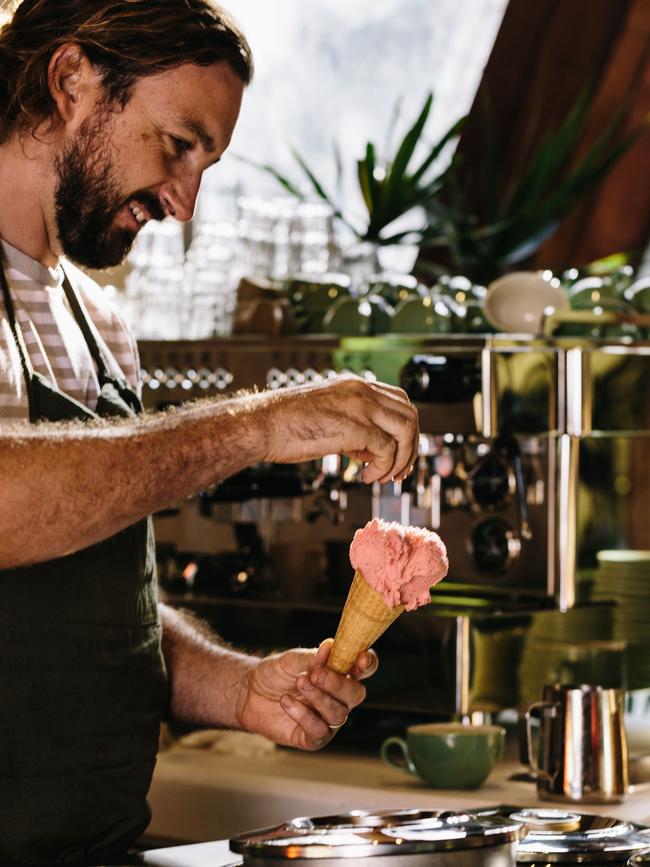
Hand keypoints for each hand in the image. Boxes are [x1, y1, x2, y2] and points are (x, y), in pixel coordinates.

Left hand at [236, 638, 377, 750]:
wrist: (249, 694)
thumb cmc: (275, 674)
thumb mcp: (292, 660)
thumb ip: (312, 657)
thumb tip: (330, 646)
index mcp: (340, 674)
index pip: (364, 670)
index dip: (367, 664)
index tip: (360, 659)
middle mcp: (339, 698)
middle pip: (356, 694)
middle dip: (337, 684)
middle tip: (316, 674)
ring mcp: (328, 720)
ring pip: (338, 713)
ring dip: (317, 697)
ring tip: (298, 683)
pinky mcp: (313, 738)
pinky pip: (319, 731)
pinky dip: (302, 714)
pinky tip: (286, 701)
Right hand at [261, 375, 418, 482]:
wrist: (262, 424)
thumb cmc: (286, 424)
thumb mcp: (327, 418)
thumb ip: (354, 428)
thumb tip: (372, 450)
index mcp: (356, 385)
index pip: (400, 401)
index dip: (406, 430)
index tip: (399, 454)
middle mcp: (362, 391)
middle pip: (409, 415)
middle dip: (410, 447)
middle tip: (399, 471)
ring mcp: (359, 407)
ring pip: (405, 430)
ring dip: (402, 458)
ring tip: (385, 477)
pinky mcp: (353, 427)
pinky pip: (386, 449)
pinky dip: (383, 467)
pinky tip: (367, 477)